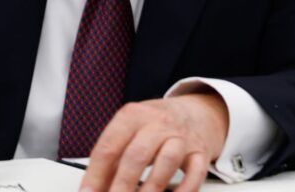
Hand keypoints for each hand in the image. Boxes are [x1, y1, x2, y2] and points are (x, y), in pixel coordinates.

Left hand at [80, 93, 227, 191]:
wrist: (196, 111)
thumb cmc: (155, 125)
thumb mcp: (130, 130)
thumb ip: (112, 156)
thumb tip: (94, 188)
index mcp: (133, 115)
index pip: (108, 146)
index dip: (95, 175)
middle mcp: (158, 123)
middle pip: (137, 155)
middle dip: (122, 185)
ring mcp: (181, 137)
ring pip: (166, 162)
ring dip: (151, 189)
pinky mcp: (200, 152)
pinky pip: (195, 173)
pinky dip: (184, 191)